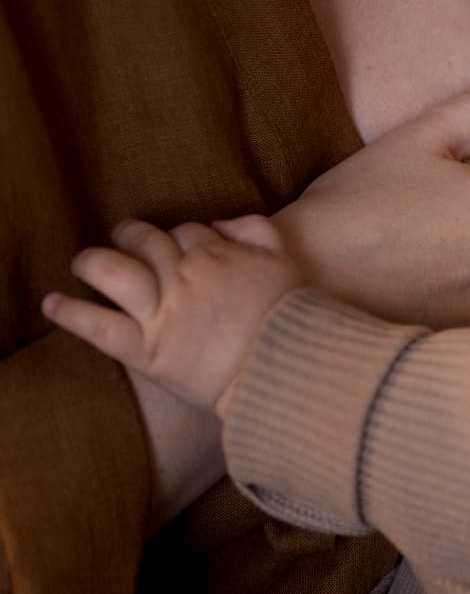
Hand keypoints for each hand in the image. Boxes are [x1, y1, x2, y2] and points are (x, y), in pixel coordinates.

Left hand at [44, 216, 302, 410]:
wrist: (291, 370)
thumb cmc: (293, 319)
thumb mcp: (286, 261)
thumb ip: (257, 230)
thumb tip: (219, 223)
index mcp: (217, 255)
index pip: (185, 232)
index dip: (180, 239)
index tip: (180, 251)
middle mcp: (185, 277)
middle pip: (144, 241)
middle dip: (131, 237)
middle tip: (124, 243)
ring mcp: (163, 313)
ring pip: (112, 272)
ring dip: (92, 263)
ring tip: (84, 265)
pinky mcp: (148, 351)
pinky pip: (98, 327)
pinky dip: (70, 314)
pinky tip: (51, 304)